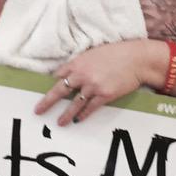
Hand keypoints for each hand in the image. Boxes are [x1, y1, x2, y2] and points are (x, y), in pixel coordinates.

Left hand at [35, 39, 157, 125]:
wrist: (137, 59)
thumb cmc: (118, 53)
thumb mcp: (95, 53)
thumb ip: (83, 62)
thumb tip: (75, 71)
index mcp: (78, 62)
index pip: (59, 75)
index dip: (53, 83)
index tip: (48, 89)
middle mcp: (82, 75)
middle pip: (60, 91)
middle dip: (47, 102)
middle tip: (38, 111)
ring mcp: (93, 86)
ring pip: (74, 104)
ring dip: (65, 114)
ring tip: (59, 123)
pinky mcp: (104, 95)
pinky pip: (90, 108)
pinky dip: (83, 115)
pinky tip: (78, 120)